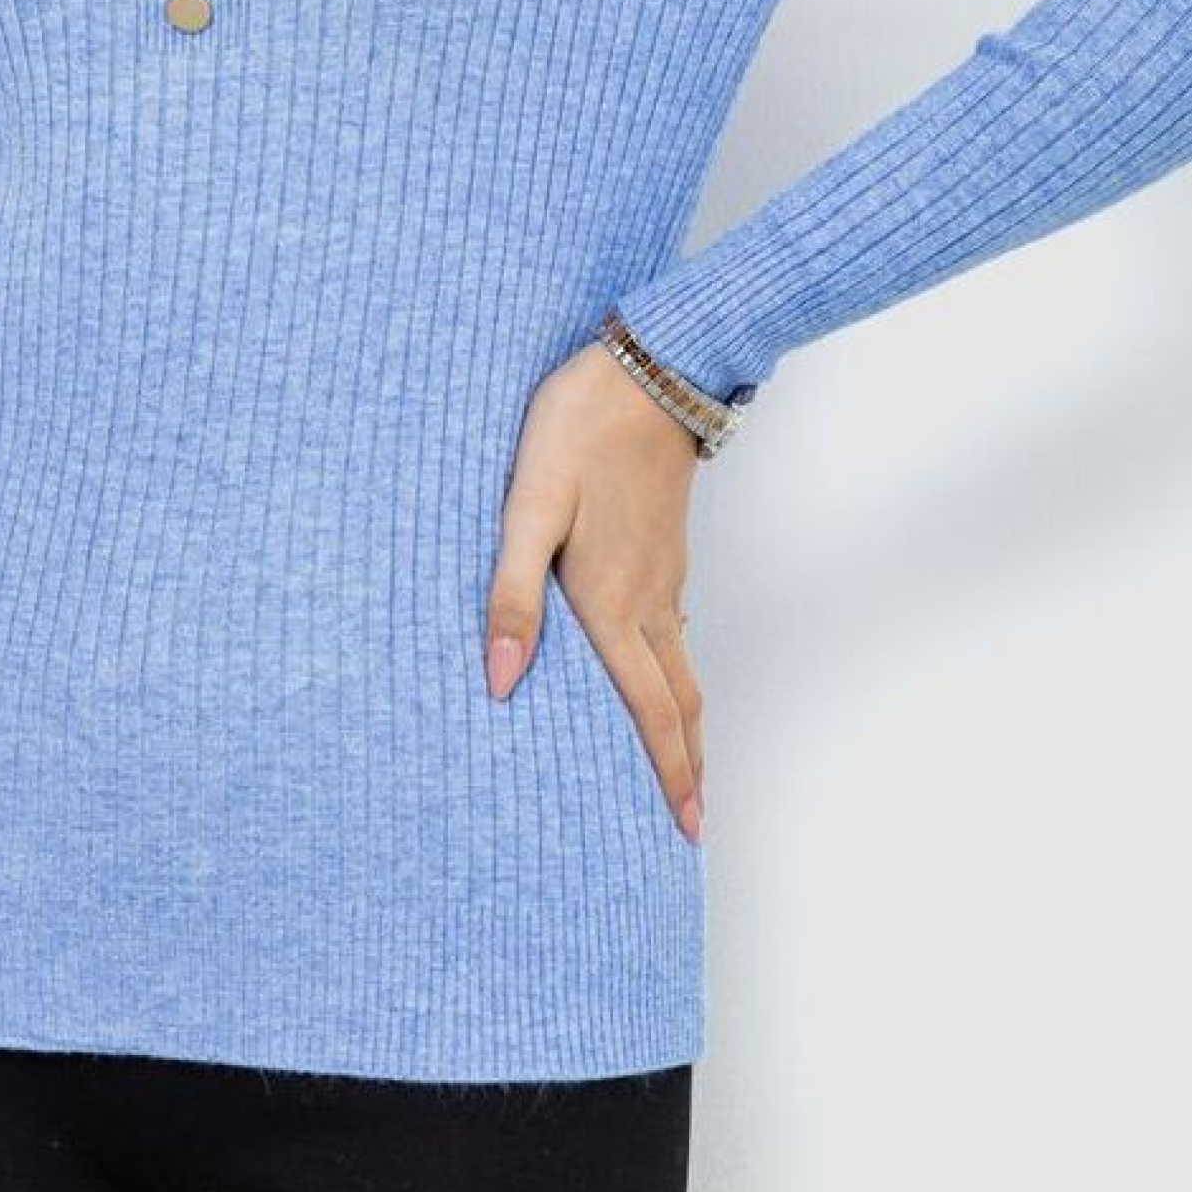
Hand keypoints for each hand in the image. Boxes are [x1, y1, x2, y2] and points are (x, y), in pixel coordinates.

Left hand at [485, 337, 706, 841]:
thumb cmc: (578, 431)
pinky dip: (676, 671)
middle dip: (687, 765)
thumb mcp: (526, 508)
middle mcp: (649, 598)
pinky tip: (661, 673)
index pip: (649, 707)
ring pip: (683, 665)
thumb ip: (510, 596)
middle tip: (693, 819)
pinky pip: (677, 629)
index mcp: (611, 600)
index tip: (686, 825)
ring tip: (682, 763)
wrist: (649, 366)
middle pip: (680, 700)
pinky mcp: (666, 546)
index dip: (668, 771)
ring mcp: (665, 572)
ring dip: (686, 722)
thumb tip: (498, 682)